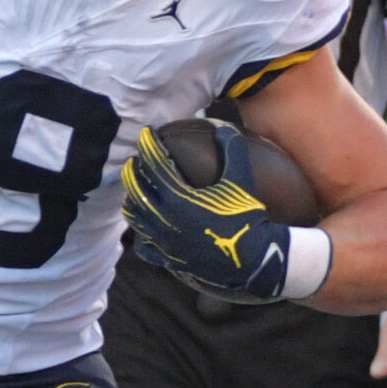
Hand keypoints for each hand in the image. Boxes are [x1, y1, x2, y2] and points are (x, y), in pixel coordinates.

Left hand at [120, 122, 302, 303]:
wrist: (254, 260)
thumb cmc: (247, 217)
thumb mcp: (242, 180)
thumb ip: (233, 150)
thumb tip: (223, 127)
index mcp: (178, 198)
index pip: (154, 166)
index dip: (148, 147)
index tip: (145, 135)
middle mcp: (164, 219)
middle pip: (136, 190)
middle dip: (133, 172)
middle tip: (134, 162)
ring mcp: (164, 241)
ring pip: (135, 218)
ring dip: (133, 200)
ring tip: (136, 192)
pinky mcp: (169, 259)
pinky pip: (144, 247)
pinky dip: (141, 234)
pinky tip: (145, 229)